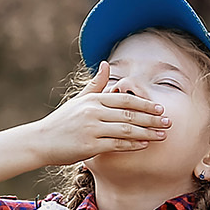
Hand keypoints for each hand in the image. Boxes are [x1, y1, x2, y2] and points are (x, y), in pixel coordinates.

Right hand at [31, 61, 172, 165]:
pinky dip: (133, 144)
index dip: (145, 103)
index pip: (125, 99)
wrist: (40, 141)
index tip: (160, 108)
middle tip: (169, 121)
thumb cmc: (61, 122)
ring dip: (148, 132)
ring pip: (127, 129)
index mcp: (93, 100)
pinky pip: (117, 144)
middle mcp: (93, 112)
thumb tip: (105, 64)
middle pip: (130, 113)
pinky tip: (145, 145)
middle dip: (152, 118)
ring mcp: (92, 129)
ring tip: (163, 135)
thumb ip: (95, 84)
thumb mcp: (78, 100)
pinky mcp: (90, 146)